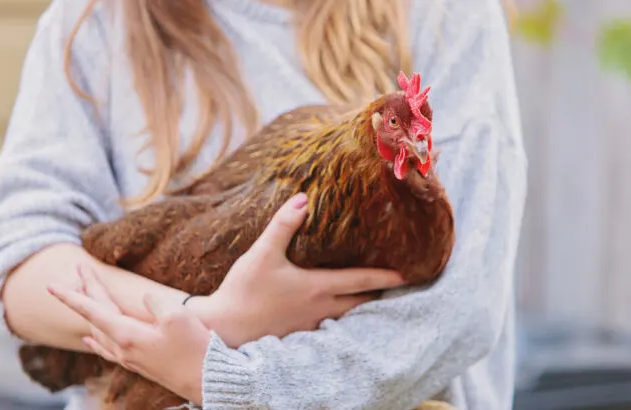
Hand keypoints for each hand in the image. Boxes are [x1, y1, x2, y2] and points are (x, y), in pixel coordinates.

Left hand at [48, 272, 209, 403]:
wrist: (207, 380)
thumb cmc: (195, 347)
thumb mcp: (178, 317)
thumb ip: (155, 302)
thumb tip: (143, 298)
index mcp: (128, 335)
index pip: (92, 310)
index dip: (71, 296)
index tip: (50, 286)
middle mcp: (123, 348)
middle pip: (95, 316)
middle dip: (85, 292)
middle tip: (78, 270)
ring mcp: (129, 358)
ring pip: (100, 330)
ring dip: (90, 310)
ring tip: (83, 293)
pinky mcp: (139, 363)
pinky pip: (107, 348)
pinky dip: (95, 338)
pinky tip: (89, 339)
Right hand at [187, 193, 406, 346]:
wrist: (223, 329)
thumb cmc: (243, 291)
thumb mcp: (262, 253)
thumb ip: (283, 225)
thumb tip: (303, 198)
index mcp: (317, 287)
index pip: (360, 281)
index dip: (385, 277)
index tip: (406, 275)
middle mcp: (320, 309)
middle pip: (360, 303)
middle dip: (379, 296)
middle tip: (396, 289)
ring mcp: (310, 325)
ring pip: (346, 318)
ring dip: (361, 308)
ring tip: (372, 300)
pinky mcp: (297, 335)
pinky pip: (328, 327)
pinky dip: (340, 318)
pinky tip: (335, 314)